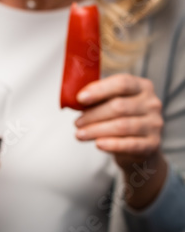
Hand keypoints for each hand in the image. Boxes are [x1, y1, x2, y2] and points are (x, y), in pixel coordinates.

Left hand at [74, 74, 167, 208]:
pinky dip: (111, 144)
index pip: (122, 83)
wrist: (139, 149)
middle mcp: (152, 103)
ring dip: (96, 130)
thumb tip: (75, 100)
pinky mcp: (153, 144)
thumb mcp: (112, 105)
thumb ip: (98, 99)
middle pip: (119, 106)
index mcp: (142, 87)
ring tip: (79, 134)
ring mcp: (155, 124)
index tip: (80, 98)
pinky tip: (98, 144)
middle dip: (93, 115)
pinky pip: (130, 144)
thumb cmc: (121, 120)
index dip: (99, 90)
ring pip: (122, 126)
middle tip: (76, 123)